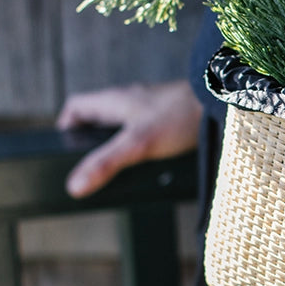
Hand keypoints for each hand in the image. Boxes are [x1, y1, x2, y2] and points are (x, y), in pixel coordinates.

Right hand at [56, 81, 203, 196]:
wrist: (219, 104)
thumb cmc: (179, 116)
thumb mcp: (137, 144)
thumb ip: (106, 163)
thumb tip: (75, 185)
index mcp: (113, 100)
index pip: (76, 107)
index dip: (66, 127)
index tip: (65, 150)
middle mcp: (128, 101)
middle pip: (97, 119)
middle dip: (91, 142)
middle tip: (93, 166)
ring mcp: (148, 108)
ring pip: (122, 125)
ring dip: (117, 145)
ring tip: (119, 169)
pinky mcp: (167, 117)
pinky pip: (143, 130)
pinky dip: (140, 145)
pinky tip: (149, 162)